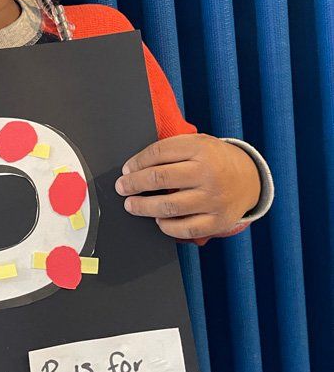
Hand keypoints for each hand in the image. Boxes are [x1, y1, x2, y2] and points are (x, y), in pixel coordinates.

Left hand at [115, 134, 260, 239]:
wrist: (249, 179)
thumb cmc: (214, 160)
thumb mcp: (198, 143)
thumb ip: (171, 149)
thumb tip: (135, 167)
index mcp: (201, 148)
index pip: (158, 153)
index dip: (137, 162)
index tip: (127, 169)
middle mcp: (208, 173)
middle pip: (159, 178)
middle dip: (134, 184)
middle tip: (122, 187)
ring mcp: (214, 199)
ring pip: (168, 206)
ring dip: (143, 207)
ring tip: (132, 205)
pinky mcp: (218, 221)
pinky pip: (185, 228)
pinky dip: (167, 226)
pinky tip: (158, 220)